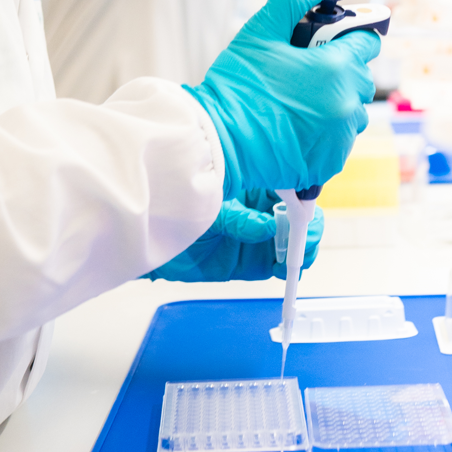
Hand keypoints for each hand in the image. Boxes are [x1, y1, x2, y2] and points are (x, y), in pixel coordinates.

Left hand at [144, 191, 322, 281]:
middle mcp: (256, 210)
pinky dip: (288, 267)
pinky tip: (287, 266)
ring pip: (291, 241)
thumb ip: (238, 218)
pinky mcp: (248, 262)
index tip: (303, 207)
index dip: (300, 197)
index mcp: (250, 184)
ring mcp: (254, 237)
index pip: (286, 188)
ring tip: (296, 252)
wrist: (146, 238)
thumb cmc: (172, 207)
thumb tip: (268, 226)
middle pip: (296, 216)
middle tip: (303, 234)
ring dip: (301, 247)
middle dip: (305, 224)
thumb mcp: (206, 206)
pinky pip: (276, 265)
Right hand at [186, 0, 379, 197]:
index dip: (348, 36)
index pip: (368, 42)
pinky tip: (294, 126)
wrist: (218, 141)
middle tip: (301, 72)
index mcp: (336, 68)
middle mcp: (348, 103)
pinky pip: (340, 139)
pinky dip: (324, 132)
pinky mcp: (332, 161)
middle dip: (339, 70)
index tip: (326, 41)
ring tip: (296, 102)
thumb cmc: (236, 85)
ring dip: (334, 102)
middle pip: (361, 77)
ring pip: (352, 110)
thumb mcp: (259, 32)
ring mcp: (342, 136)